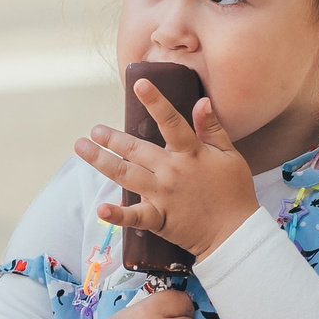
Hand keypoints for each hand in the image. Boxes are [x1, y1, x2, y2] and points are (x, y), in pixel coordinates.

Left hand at [74, 80, 260, 258]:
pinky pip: (135, 217)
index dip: (155, 102)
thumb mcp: (230, 156)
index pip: (171, 122)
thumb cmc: (235, 192)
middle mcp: (172, 172)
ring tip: (82, 148)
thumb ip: (212, 129)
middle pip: (136, 150)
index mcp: (191, 154)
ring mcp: (163, 196)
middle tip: (94, 130)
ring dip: (101, 161)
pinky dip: (117, 216)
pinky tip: (100, 210)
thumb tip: (202, 102)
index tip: (140, 84)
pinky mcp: (159, 219)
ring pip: (126, 175)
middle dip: (112, 138)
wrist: (237, 233)